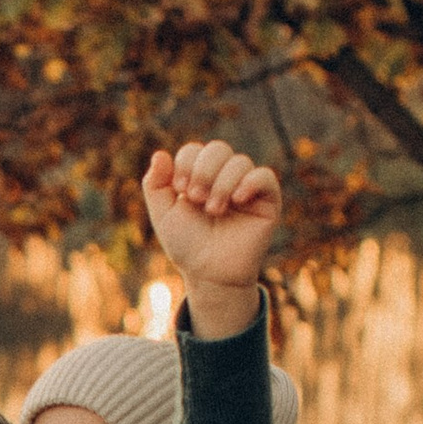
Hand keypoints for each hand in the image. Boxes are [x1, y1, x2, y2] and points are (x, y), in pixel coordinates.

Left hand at [143, 139, 279, 336]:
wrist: (210, 274)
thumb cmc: (187, 246)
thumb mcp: (164, 215)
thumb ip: (155, 185)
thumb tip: (160, 154)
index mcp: (199, 176)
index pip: (194, 150)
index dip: (186, 163)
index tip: (180, 190)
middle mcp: (224, 177)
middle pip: (218, 148)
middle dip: (204, 170)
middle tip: (196, 198)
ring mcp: (246, 187)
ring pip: (240, 161)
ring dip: (222, 183)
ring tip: (214, 210)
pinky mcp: (267, 200)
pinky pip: (265, 176)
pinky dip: (250, 182)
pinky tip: (237, 200)